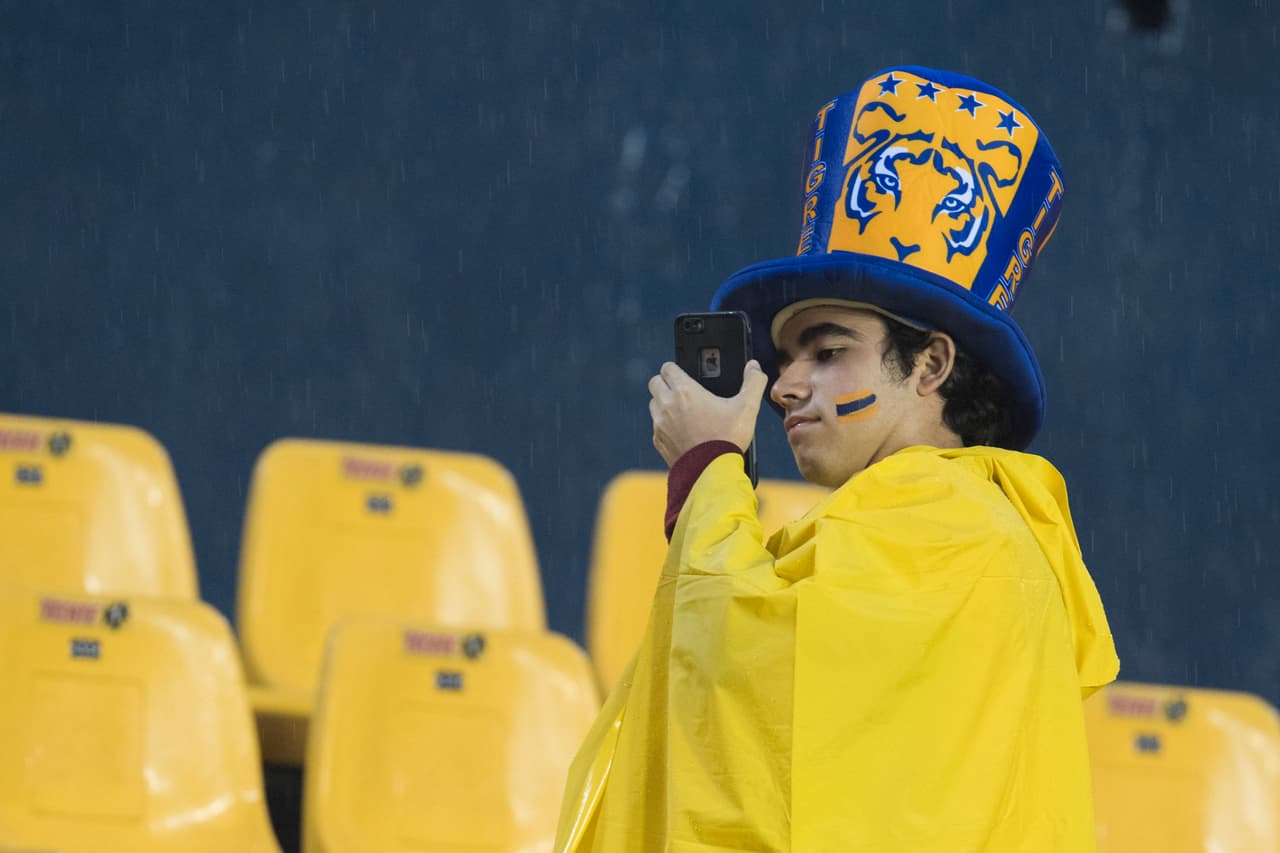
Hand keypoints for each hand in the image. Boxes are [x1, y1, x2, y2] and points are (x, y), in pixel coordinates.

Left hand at [648, 360, 768, 466]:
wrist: (710, 473)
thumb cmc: (727, 439)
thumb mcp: (747, 408)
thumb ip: (753, 382)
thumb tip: (754, 366)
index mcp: (685, 391)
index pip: (668, 368)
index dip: (675, 368)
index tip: (684, 374)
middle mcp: (667, 405)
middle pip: (655, 383)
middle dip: (665, 383)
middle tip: (681, 391)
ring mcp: (660, 424)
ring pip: (653, 404)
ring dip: (663, 403)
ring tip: (682, 411)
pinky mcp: (658, 441)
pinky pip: (656, 426)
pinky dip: (664, 425)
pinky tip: (681, 431)